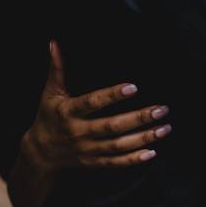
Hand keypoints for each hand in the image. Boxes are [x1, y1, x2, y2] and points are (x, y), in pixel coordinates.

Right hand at [22, 40, 171, 171]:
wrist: (41, 152)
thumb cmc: (48, 116)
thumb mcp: (50, 93)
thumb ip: (56, 69)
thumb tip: (54, 43)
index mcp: (68, 112)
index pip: (92, 103)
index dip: (111, 95)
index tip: (133, 87)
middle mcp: (78, 132)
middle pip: (111, 127)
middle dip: (138, 118)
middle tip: (161, 109)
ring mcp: (87, 150)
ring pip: (118, 146)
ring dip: (144, 138)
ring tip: (165, 128)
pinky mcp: (94, 162)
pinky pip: (116, 163)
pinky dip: (134, 159)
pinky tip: (152, 151)